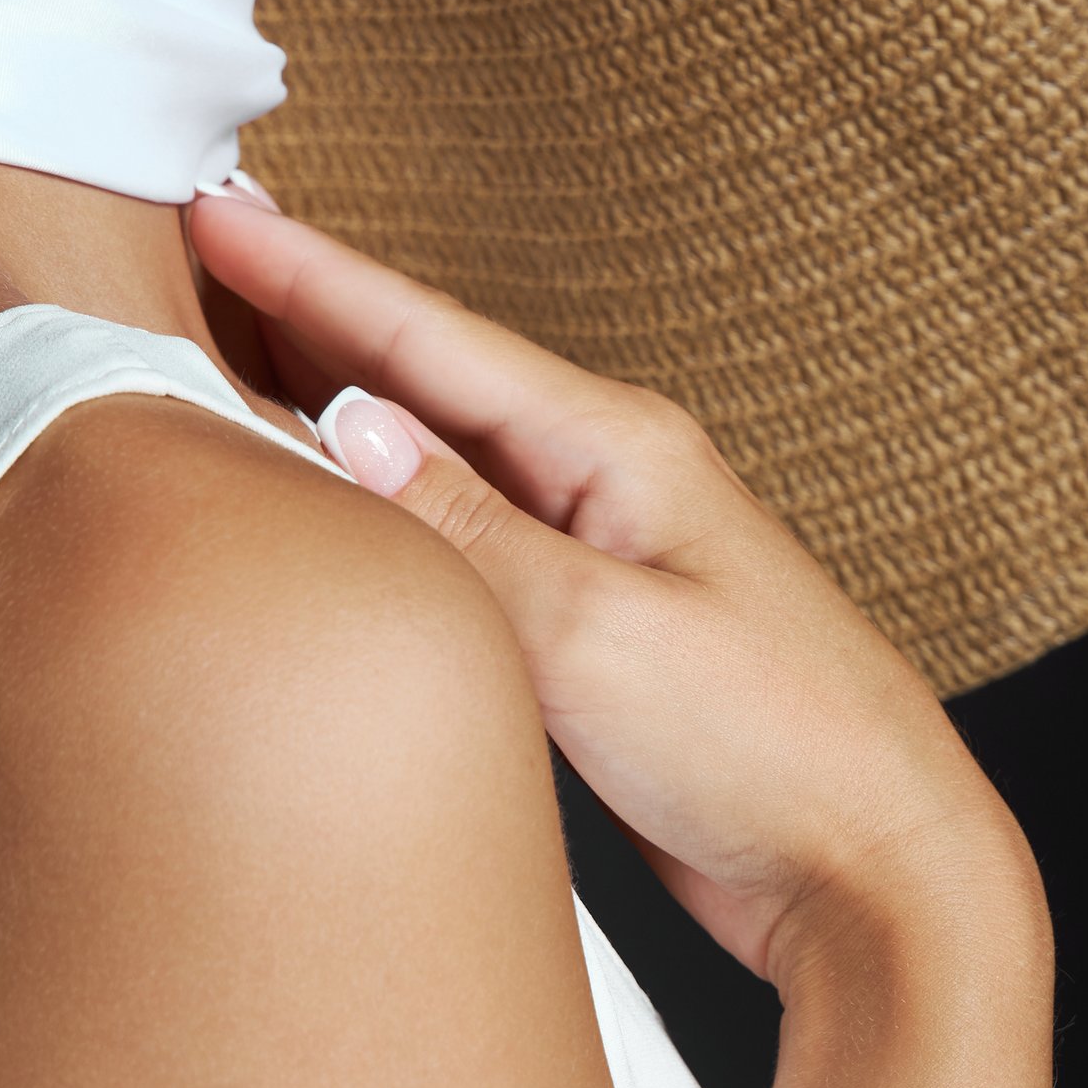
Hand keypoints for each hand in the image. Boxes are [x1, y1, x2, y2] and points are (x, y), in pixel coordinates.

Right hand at [189, 189, 1038, 992]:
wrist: (880, 877)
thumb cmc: (770, 749)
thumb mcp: (597, 634)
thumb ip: (463, 530)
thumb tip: (345, 427)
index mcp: (615, 446)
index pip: (425, 338)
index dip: (309, 274)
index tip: (217, 210)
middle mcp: (605, 476)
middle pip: (427, 371)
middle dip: (311, 308)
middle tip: (206, 246)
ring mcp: (600, 547)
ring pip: (438, 449)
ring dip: (340, 394)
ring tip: (244, 341)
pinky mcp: (591, 626)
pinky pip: (459, 532)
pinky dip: (383, 498)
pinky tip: (339, 495)